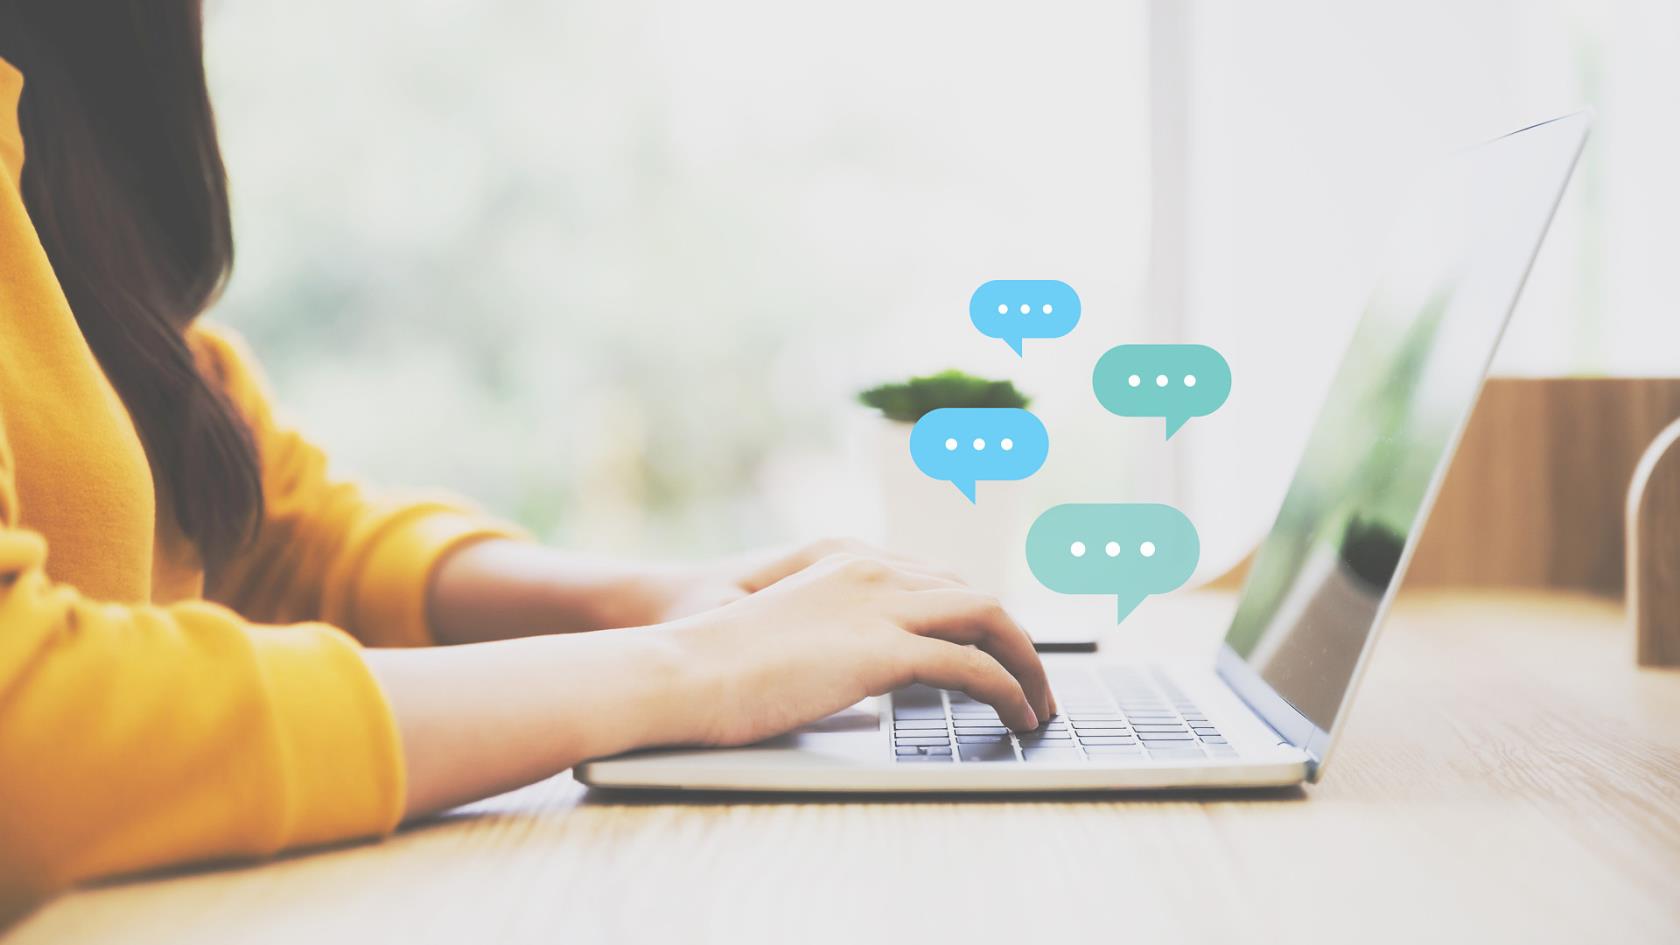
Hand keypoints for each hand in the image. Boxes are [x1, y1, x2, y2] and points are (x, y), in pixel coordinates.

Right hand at [663, 552, 1054, 744]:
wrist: (677, 671)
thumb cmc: (714, 669)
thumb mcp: (786, 642)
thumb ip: (833, 646)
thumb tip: (865, 684)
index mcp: (847, 563)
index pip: (940, 581)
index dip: (980, 619)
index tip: (1000, 653)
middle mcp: (872, 571)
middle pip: (975, 595)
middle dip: (1017, 640)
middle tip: (1035, 683)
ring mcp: (880, 605)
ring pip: (991, 619)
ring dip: (1028, 664)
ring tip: (1040, 707)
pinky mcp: (882, 650)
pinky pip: (974, 666)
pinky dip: (1009, 691)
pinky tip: (1018, 718)